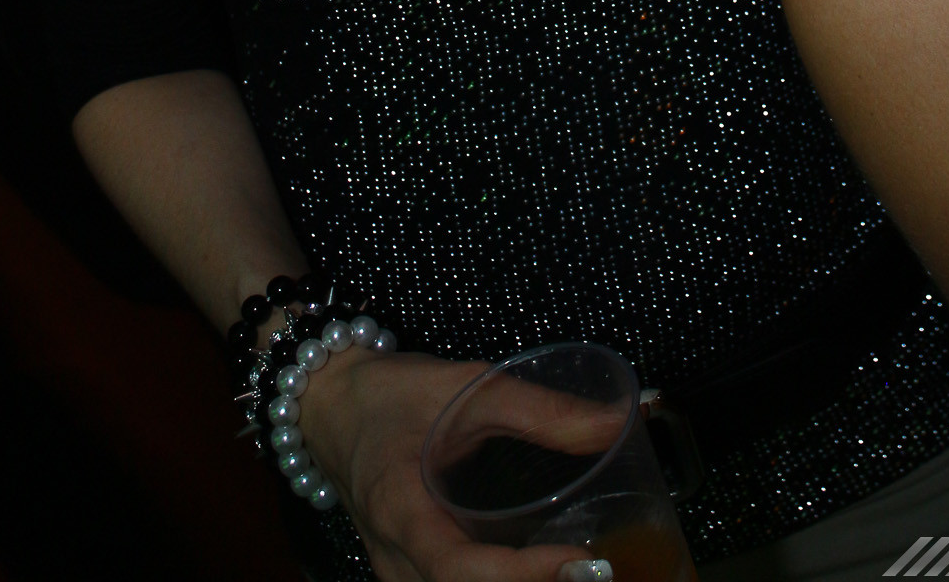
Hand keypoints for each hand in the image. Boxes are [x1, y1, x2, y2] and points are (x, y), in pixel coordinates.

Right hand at [296, 348, 592, 581]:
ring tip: (579, 572)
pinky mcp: (408, 574)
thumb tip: (619, 422)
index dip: (520, 574)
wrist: (329, 406)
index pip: (458, 567)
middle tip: (598, 571)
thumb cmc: (393, 394)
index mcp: (400, 511)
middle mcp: (394, 560)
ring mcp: (398, 575)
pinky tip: (543, 573)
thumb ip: (538, 408)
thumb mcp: (464, 385)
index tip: (579, 559)